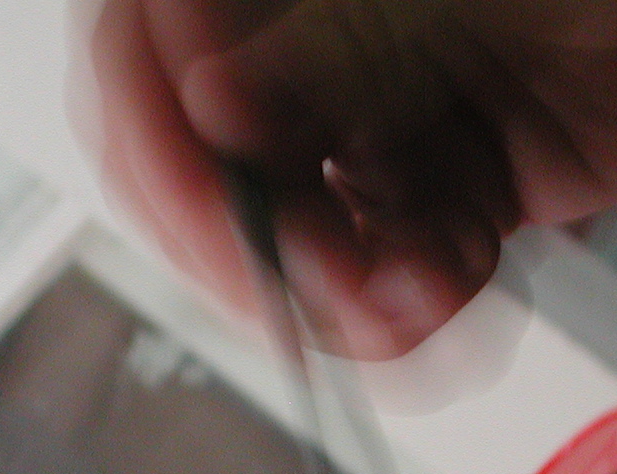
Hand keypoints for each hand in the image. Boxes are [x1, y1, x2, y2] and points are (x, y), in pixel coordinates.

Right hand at [87, 0, 616, 355]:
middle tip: (329, 283)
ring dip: (340, 287)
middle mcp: (334, 23)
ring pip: (302, 225)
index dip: (158, 135)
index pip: (153, 39)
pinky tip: (443, 290)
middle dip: (264, 236)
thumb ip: (351, 42)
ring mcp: (395, 102)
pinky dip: (408, 302)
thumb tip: (213, 102)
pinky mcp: (463, 178)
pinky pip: (394, 264)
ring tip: (413, 297)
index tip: (209, 209)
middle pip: (214, 151)